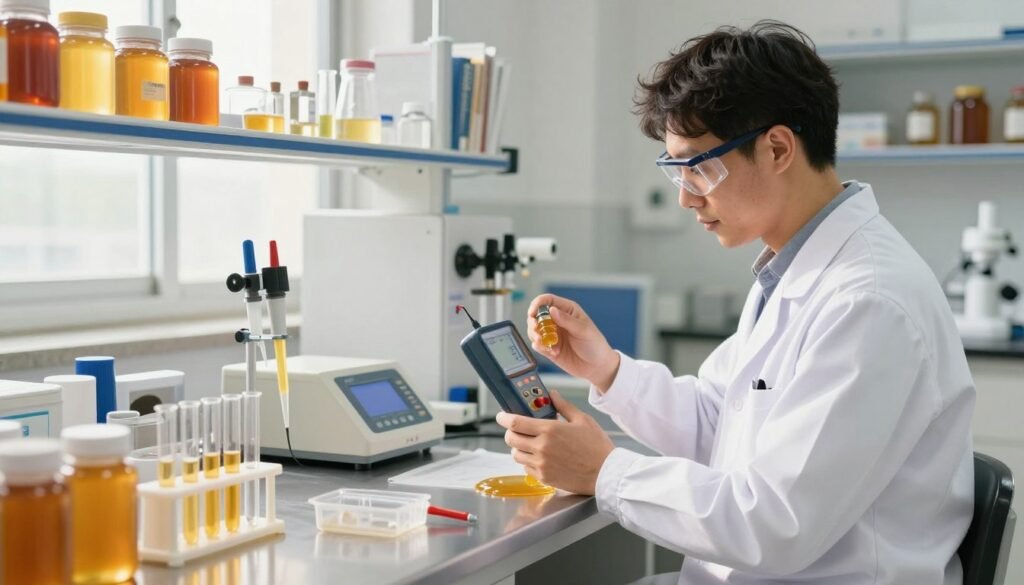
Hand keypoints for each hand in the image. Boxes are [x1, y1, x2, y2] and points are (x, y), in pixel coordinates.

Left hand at [496, 390, 614, 495]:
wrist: (605, 474)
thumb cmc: (596, 446)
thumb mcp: (582, 420)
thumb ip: (563, 406)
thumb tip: (551, 395)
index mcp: (550, 430)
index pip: (516, 423)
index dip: (504, 418)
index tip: (501, 416)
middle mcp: (542, 448)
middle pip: (511, 439)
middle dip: (510, 432)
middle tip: (517, 429)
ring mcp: (541, 464)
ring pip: (516, 454)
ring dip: (519, 447)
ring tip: (530, 443)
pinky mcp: (544, 478)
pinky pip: (526, 468)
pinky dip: (528, 461)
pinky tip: (540, 457)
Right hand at [527, 294, 620, 390]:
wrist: (597, 366)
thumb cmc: (595, 344)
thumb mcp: (583, 330)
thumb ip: (567, 320)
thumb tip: (551, 310)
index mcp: (567, 310)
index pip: (547, 300)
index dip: (537, 304)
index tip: (532, 313)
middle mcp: (557, 320)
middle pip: (536, 315)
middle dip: (533, 322)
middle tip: (536, 330)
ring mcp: (552, 334)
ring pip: (534, 330)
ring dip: (535, 336)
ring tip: (545, 344)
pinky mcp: (549, 348)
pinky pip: (537, 345)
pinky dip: (540, 348)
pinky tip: (552, 352)